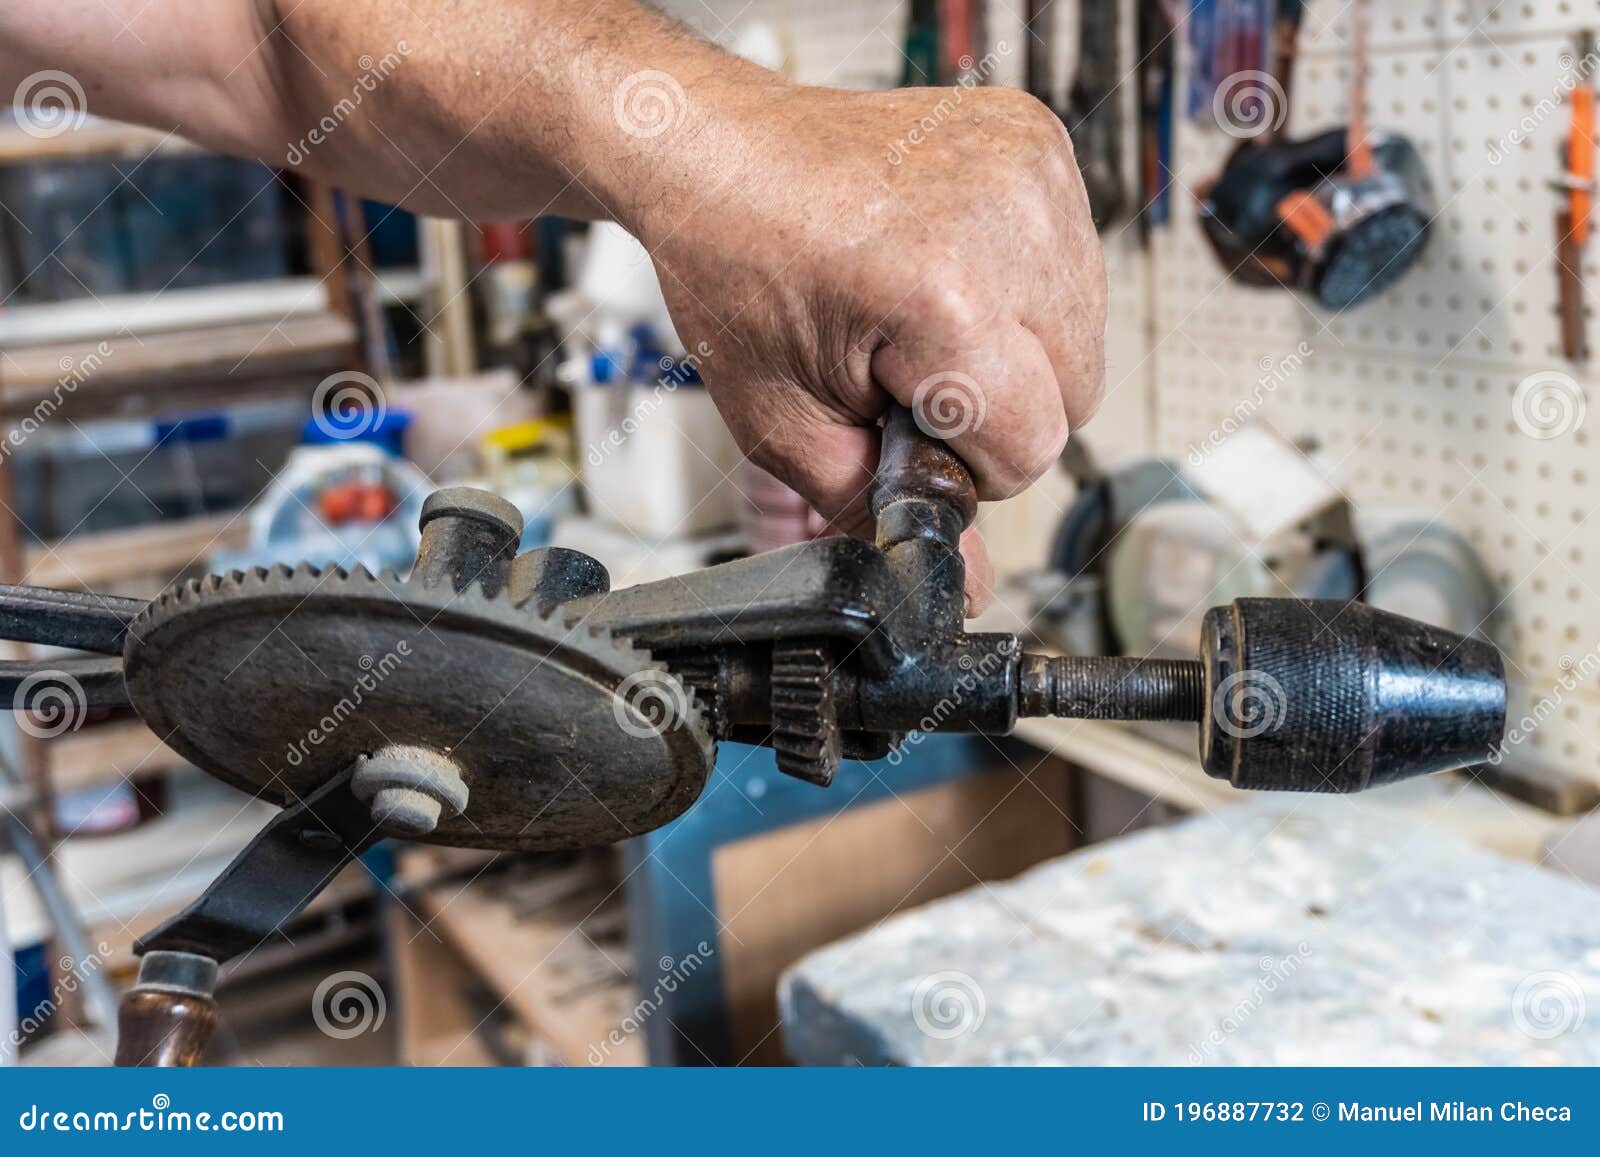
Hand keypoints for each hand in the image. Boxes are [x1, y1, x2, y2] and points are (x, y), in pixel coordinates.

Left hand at [628, 80, 1107, 611]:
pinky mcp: (1039, 141)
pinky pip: (1075, 264)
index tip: (904, 423)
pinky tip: (947, 270)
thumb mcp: (786, 422)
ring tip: (919, 314)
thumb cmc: (734, 265)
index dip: (964, 461)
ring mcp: (1031, 170)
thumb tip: (966, 588)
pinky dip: (1023, 288)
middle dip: (995, 408)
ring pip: (1086, 333)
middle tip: (905, 369)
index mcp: (942, 293)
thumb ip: (880, 513)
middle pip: (1076, 395)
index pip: (1031, 447)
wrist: (716, 155)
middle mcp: (1005, 220)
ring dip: (1015, 350)